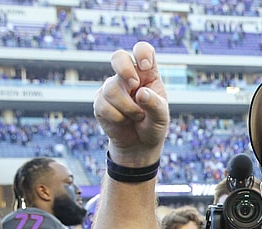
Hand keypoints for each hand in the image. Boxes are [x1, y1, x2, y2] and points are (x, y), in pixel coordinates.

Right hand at [94, 41, 168, 165]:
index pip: (143, 50)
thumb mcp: (161, 117)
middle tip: (134, 85)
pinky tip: (124, 121)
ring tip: (137, 117)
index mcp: (147, 74)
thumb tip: (141, 93)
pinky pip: (104, 105)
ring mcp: (112, 87)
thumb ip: (155, 105)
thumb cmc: (153, 125)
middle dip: (124, 69)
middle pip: (118, 57)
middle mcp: (129, 76)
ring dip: (128, 108)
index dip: (142, 52)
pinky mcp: (100, 101)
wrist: (139, 145)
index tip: (145, 66)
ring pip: (112, 88)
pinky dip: (118, 118)